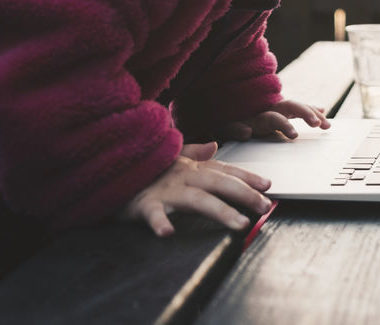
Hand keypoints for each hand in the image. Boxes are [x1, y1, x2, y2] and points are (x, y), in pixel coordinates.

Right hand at [121, 142, 271, 236]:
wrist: (111, 170)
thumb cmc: (145, 169)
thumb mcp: (171, 158)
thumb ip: (194, 153)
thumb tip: (214, 147)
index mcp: (191, 167)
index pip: (224, 170)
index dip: (247, 177)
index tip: (268, 185)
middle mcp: (183, 176)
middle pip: (218, 183)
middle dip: (244, 194)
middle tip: (264, 206)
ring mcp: (164, 190)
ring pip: (197, 199)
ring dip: (220, 211)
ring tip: (239, 223)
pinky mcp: (143, 203)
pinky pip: (152, 214)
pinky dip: (159, 222)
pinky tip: (168, 232)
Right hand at [219, 98, 330, 141]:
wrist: (219, 113)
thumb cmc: (252, 117)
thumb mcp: (278, 114)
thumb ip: (299, 112)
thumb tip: (322, 109)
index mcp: (278, 109)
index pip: (299, 108)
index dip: (313, 114)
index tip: (327, 125)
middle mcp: (267, 111)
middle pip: (289, 106)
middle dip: (304, 112)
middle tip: (316, 123)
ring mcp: (251, 117)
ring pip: (268, 117)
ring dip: (282, 124)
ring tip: (293, 133)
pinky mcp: (231, 125)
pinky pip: (235, 126)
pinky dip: (241, 129)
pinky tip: (247, 133)